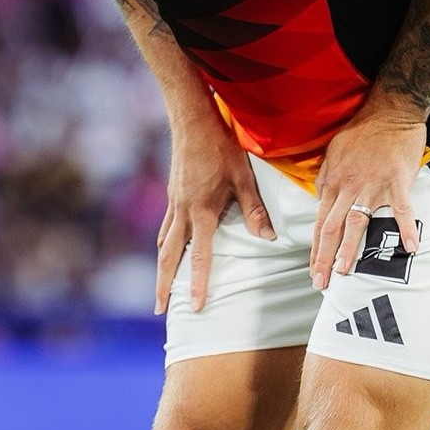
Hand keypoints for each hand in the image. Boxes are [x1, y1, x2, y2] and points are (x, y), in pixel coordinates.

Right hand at [155, 116, 275, 315]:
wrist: (192, 120)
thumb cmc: (221, 146)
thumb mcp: (243, 177)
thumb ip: (254, 209)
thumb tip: (268, 238)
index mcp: (202, 210)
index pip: (200, 255)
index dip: (199, 283)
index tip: (196, 306)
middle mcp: (183, 210)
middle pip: (169, 255)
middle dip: (164, 284)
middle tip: (160, 309)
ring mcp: (174, 202)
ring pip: (163, 242)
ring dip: (162, 266)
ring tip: (161, 286)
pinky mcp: (173, 193)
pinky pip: (165, 226)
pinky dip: (164, 244)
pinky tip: (167, 248)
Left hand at [309, 102, 425, 290]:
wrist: (390, 111)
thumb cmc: (362, 132)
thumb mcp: (333, 152)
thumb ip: (326, 178)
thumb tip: (320, 199)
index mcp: (334, 182)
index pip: (321, 222)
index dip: (316, 249)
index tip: (313, 270)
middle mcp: (349, 186)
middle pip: (333, 227)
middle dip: (325, 258)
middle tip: (321, 283)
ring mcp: (373, 185)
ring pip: (358, 222)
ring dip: (351, 249)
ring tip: (345, 272)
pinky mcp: (397, 180)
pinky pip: (401, 208)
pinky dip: (406, 227)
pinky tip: (411, 246)